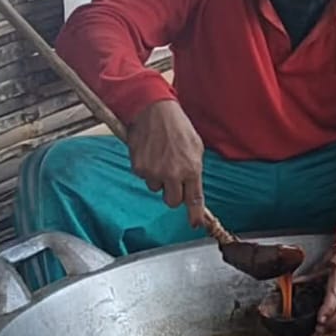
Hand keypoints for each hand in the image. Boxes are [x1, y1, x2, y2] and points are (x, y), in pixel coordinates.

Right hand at [128, 100, 206, 227]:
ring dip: (158, 179)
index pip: (194, 199)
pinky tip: (150, 153)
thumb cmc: (177, 126)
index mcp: (191, 168)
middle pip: (173, 201)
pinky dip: (146, 169)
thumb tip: (193, 188)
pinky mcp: (139, 168)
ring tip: (160, 157)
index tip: (195, 224)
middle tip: (172, 179)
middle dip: (173, 194)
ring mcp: (155, 172)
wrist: (154, 111)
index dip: (195, 215)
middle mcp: (173, 173)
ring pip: (156, 189)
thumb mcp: (195, 147)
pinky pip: (144, 177)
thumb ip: (194, 169)